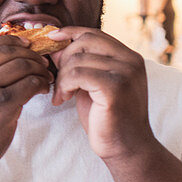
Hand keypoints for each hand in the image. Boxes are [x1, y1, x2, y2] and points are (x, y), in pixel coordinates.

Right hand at [0, 35, 53, 175]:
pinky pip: (29, 85)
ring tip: (45, 76)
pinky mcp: (1, 107)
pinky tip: (42, 89)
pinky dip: (41, 83)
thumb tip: (8, 54)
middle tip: (42, 62)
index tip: (27, 44)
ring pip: (21, 66)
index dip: (12, 41)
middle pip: (7, 52)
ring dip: (39, 69)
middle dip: (30, 54)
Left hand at [47, 27, 155, 159]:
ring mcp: (125, 73)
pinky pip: (76, 75)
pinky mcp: (114, 88)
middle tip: (58, 81)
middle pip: (83, 42)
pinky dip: (63, 86)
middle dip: (63, 59)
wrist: (127, 148)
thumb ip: (82, 63)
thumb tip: (55, 43)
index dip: (69, 34)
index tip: (50, 40)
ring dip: (61, 78)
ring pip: (76, 60)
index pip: (93, 33)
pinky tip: (62, 100)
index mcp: (129, 57)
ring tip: (61, 95)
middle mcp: (131, 61)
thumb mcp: (93, 84)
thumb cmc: (107, 117)